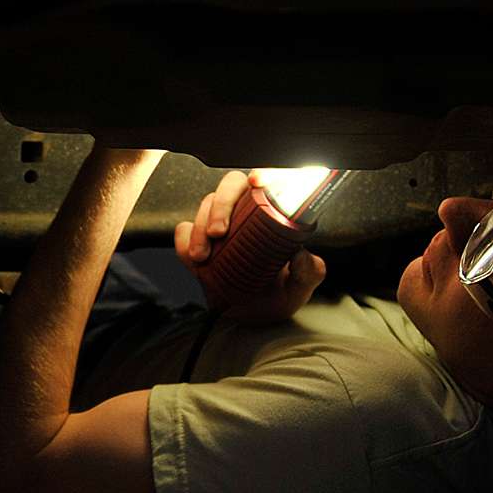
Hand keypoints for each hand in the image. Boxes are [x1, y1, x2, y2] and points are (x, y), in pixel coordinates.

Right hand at [174, 170, 326, 323]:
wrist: (252, 318)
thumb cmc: (278, 295)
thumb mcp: (299, 286)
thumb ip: (308, 273)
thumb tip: (301, 256)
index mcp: (272, 215)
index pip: (268, 183)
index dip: (262, 174)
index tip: (257, 182)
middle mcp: (245, 213)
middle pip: (231, 187)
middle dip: (221, 205)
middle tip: (219, 232)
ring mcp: (221, 225)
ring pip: (206, 205)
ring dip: (200, 227)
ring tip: (203, 256)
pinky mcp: (199, 240)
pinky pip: (185, 230)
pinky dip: (184, 240)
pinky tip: (193, 257)